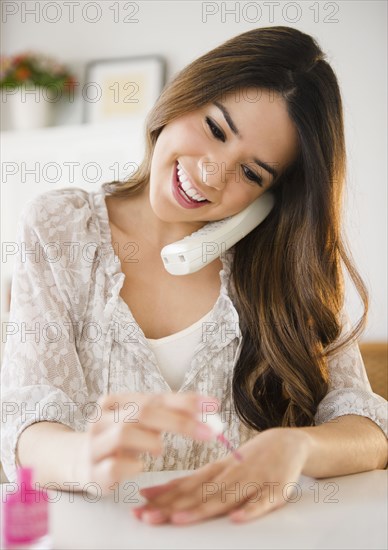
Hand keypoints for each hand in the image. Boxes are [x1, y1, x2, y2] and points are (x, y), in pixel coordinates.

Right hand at [76, 392, 218, 493]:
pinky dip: (134, 466)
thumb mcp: (142, 422)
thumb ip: (170, 414)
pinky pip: (116, 466)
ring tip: (159, 450)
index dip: (186, 401)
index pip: (156, 397)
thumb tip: (210, 408)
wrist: (80, 462)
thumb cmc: (121, 440)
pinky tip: (139, 466)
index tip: (213, 405)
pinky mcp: (93, 472)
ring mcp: (95, 445)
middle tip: (208, 432)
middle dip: (180, 422)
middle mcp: (102, 419)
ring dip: (151, 442)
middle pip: (143, 412)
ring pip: (125, 433)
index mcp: (116, 402)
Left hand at [133, 427, 311, 524]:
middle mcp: (230, 476)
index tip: (139, 506)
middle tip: (146, 517)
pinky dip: (251, 510)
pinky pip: (263, 502)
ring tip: (180, 519)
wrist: (286, 442)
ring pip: (225, 497)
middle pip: (198, 494)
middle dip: (172, 507)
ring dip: (202, 508)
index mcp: (216, 471)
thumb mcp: (219, 468)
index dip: (162, 497)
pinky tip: (238, 518)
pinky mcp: (276, 490)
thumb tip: (157, 493)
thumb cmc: (248, 459)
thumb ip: (192, 482)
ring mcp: (253, 482)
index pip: (185, 485)